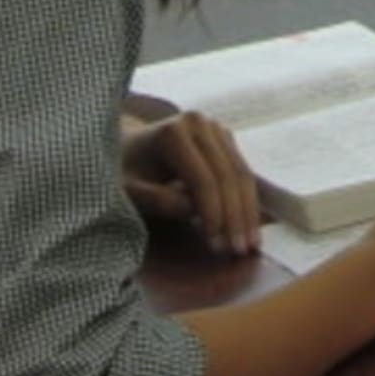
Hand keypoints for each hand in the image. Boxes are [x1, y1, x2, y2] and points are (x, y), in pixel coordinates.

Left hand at [122, 110, 262, 256]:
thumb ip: (156, 199)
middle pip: (228, 175)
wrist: (127, 146)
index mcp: (174, 132)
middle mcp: (200, 124)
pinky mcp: (224, 139)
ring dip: (248, 212)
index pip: (203, 179)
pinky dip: (247, 201)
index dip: (213, 214)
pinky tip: (250, 227)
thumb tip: (192, 210)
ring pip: (242, 174)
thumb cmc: (124, 173)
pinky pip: (242, 172)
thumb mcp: (128, 190)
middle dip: (235, 217)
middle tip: (239, 251)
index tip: (216, 246)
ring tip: (251, 245)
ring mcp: (215, 129)